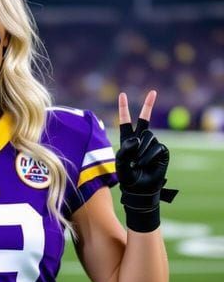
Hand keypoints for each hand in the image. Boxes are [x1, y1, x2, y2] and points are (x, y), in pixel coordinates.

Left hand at [116, 90, 177, 231]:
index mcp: (127, 138)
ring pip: (148, 137)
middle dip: (148, 105)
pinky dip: (149, 156)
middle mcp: (140, 139)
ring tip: (138, 163)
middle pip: (144, 119)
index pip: (125, 120)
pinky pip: (156, 147)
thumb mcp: (120, 162)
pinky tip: (146, 164)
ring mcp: (152, 145)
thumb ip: (126, 148)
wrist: (139, 189)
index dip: (124, 108)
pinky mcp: (162, 152)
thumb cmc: (127, 176)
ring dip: (142, 151)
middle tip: (153, 92)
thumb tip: (139, 139)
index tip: (122, 94)